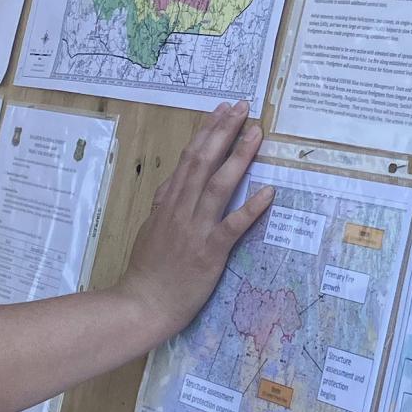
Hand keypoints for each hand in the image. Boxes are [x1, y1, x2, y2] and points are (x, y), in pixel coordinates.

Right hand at [115, 103, 272, 338]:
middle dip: (223, 131)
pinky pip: (233, 225)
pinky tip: (268, 191)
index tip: (221, 111)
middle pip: (203, 161)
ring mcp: (195, 229)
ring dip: (239, 157)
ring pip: (218, 185)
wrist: (143, 303)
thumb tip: (173, 184)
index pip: (188, 159)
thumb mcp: (150, 227)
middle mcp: (181, 209)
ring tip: (256, 134)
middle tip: (241, 108)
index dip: (206, 132)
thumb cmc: (148, 270)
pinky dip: (250, 207)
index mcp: (168, 202)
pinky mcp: (210, 251)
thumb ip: (163, 205)